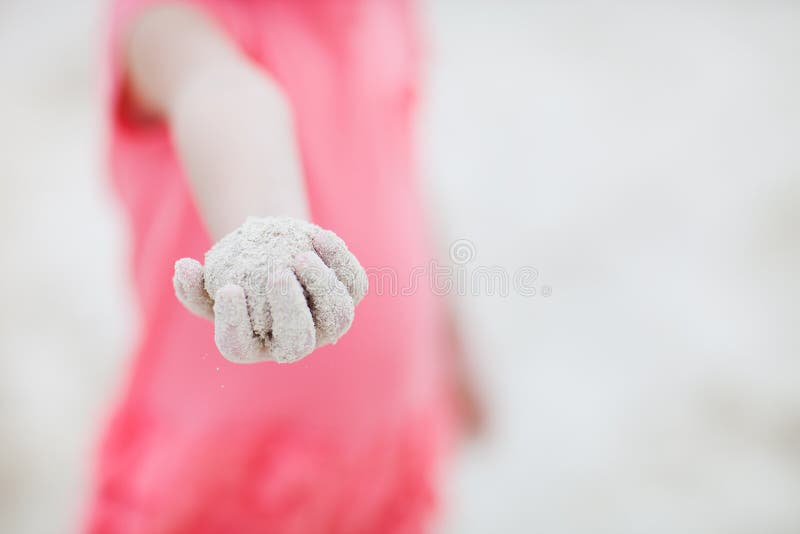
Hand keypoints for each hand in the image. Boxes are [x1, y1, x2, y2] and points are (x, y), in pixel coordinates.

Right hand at [173, 217, 367, 362]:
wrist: (275, 255)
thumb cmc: (236, 274)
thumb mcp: (210, 280)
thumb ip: (193, 283)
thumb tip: (183, 268)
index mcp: (255, 345)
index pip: (241, 346)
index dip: (234, 322)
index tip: (228, 289)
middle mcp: (295, 343)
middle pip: (298, 342)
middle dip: (289, 310)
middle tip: (277, 274)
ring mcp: (327, 323)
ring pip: (337, 317)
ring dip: (322, 287)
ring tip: (300, 256)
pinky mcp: (349, 296)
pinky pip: (353, 283)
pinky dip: (339, 260)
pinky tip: (318, 235)